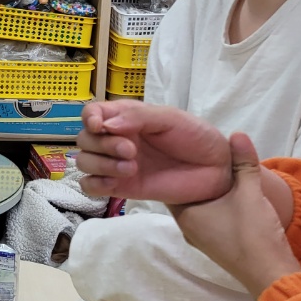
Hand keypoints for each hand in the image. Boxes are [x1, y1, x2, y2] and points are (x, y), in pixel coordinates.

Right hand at [77, 100, 233, 205]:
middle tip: (131, 150)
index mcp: (127, 117)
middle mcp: (116, 139)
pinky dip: (95, 184)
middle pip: (84, 139)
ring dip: (101, 164)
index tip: (99, 126)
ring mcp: (117, 164)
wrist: (216, 172)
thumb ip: (138, 118)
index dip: (89, 117)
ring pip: (84, 162)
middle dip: (102, 144)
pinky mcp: (121, 188)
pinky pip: (90, 186)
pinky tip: (116, 182)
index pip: (93, 112)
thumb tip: (105, 125)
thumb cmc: (196, 138)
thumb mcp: (171, 119)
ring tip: (130, 168)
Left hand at [169, 132, 300, 297]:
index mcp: (185, 215)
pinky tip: (229, 192)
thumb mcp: (250, 192)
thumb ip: (243, 163)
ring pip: (199, 207)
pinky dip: (215, 204)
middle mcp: (187, 228)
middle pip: (185, 195)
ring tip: (218, 169)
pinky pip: (210, 217)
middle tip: (200, 153)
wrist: (271, 274)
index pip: (170, 185)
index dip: (176, 167)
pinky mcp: (217, 245)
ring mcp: (202, 239)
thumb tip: (237, 133)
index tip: (183, 149)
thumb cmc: (252, 233)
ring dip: (207, 191)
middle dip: (193, 177)